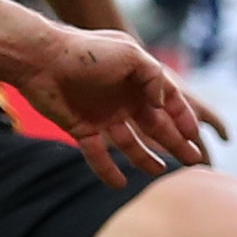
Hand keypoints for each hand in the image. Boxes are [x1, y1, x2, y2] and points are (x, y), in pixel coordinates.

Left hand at [16, 28, 217, 185]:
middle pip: (154, 126)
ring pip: (129, 143)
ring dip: (145, 159)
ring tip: (161, 173)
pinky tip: (121, 184)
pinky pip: (98, 155)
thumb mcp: (129, 53)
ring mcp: (102, 115)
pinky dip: (108, 170)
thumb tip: (162, 102)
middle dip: (175, 143)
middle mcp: (122, 99)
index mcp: (137, 80)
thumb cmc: (87, 51)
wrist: (41, 59)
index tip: (195, 137)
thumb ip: (153, 75)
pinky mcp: (81, 128)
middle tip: (193, 162)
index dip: (183, 118)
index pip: (168, 102)